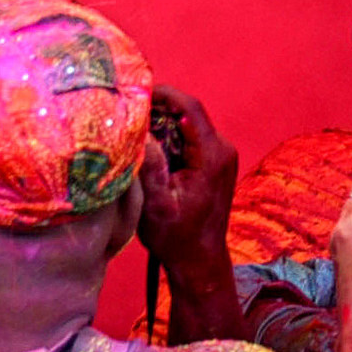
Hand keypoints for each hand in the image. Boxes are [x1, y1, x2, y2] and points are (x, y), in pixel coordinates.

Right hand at [135, 88, 240, 258]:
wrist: (199, 260)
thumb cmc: (176, 236)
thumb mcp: (156, 203)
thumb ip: (151, 165)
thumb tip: (141, 130)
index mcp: (212, 156)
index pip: (190, 108)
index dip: (164, 94)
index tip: (137, 91)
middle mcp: (223, 150)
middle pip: (189, 112)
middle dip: (159, 109)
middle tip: (128, 111)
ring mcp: (222, 155)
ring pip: (189, 124)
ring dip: (163, 123)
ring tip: (135, 128)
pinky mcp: (216, 162)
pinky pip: (192, 137)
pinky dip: (171, 136)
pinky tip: (150, 146)